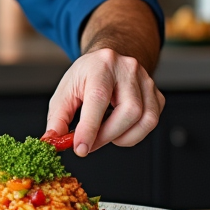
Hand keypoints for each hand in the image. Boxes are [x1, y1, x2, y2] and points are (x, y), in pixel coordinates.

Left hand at [45, 47, 163, 155]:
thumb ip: (58, 117)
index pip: (98, 99)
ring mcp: (146, 80)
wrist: (108, 60)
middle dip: (107, 136)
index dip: (90, 128)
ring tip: (105, 135)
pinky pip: (152, 121)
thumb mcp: (65, 91)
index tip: (81, 148)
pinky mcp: (156, 94)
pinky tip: (119, 127)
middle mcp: (127, 69)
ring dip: (124, 137)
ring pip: (145, 119)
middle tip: (90, 144)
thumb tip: (53, 140)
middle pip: (129, 111)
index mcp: (100, 65)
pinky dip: (135, 134)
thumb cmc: (86, 76)